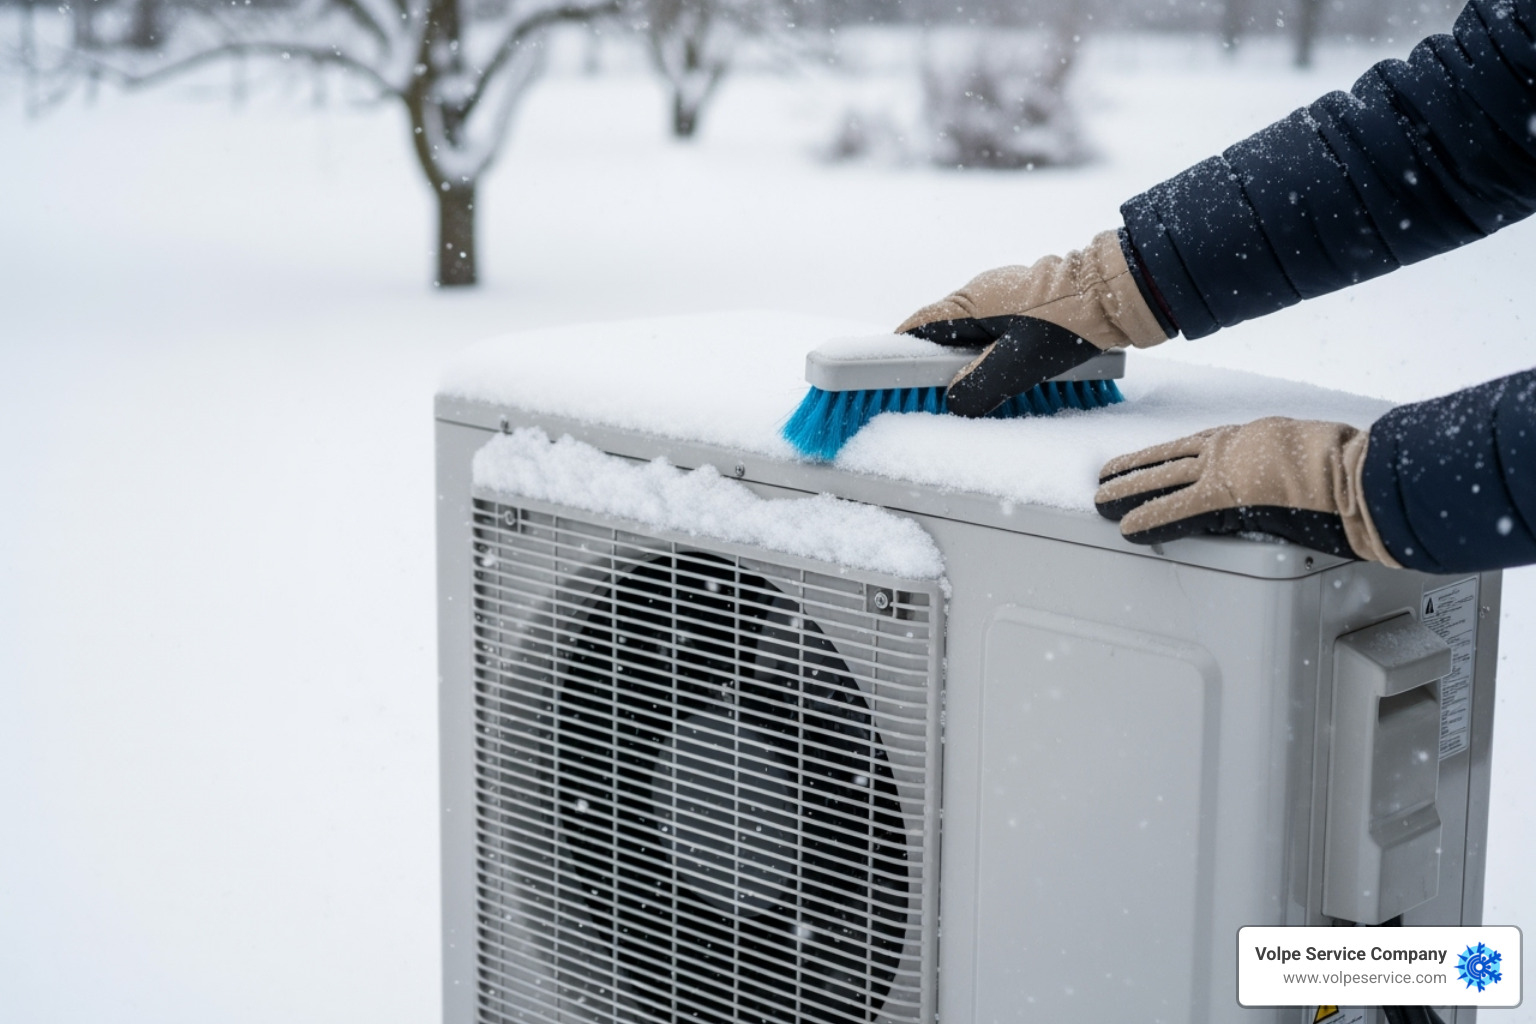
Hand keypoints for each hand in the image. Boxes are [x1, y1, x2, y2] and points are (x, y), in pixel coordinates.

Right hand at [896, 229, 1170, 415]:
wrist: (1121, 293)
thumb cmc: (1073, 322)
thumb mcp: (1021, 364)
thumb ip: (980, 388)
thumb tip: (952, 405)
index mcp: (968, 303)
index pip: (915, 329)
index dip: (893, 355)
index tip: (877, 379)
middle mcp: (979, 296)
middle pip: (939, 337)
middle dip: (929, 369)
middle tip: (925, 401)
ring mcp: (1003, 299)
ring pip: (967, 339)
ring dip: (963, 368)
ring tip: (968, 398)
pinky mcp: (1025, 308)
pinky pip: (992, 337)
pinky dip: (987, 361)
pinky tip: (1001, 382)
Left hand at [1094, 417, 1397, 562]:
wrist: (1360, 472)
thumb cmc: (1353, 470)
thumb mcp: (1313, 459)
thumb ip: (1288, 474)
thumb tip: (1292, 488)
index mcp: (1253, 437)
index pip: (1199, 447)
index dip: (1169, 456)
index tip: (1151, 460)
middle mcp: (1232, 448)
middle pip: (1171, 458)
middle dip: (1136, 469)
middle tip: (1107, 476)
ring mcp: (1226, 470)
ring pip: (1163, 479)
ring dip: (1129, 492)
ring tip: (1101, 500)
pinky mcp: (1224, 495)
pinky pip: (1176, 509)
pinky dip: (1149, 519)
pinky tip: (1127, 527)